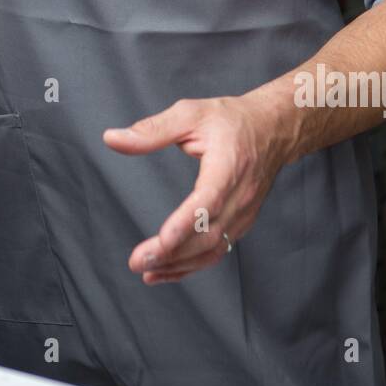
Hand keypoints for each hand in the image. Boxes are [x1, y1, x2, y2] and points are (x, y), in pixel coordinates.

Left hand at [102, 92, 293, 283]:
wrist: (273, 129)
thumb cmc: (231, 119)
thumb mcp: (190, 113)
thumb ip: (151, 130)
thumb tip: (112, 138)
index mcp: (228, 166)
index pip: (208, 200)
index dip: (186, 223)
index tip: (161, 240)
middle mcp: (239, 195)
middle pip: (208, 234)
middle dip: (173, 253)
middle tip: (138, 261)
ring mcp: (243, 212)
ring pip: (213, 249)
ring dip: (180, 265)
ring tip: (147, 271)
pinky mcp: (241, 222)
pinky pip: (218, 250)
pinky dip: (192, 265)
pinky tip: (167, 271)